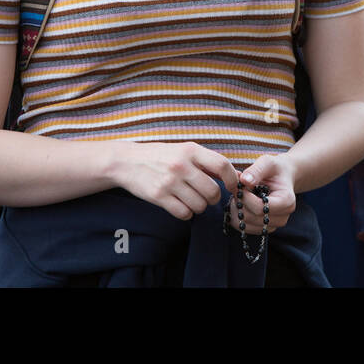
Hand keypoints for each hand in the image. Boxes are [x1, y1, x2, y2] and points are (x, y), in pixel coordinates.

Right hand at [111, 141, 239, 220]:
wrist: (126, 162)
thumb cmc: (160, 156)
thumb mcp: (184, 150)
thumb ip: (207, 161)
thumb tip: (236, 176)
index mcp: (190, 150)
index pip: (222, 165)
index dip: (232, 179)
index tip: (232, 187)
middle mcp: (181, 165)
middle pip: (213, 191)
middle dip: (214, 198)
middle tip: (207, 196)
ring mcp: (169, 182)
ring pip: (199, 205)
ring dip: (199, 206)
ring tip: (191, 199)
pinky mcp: (159, 197)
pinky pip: (184, 213)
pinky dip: (186, 213)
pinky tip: (181, 205)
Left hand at [228, 154, 296, 233]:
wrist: (282, 177)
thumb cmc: (274, 169)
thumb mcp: (268, 162)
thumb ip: (257, 170)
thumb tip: (244, 181)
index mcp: (287, 201)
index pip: (260, 208)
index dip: (245, 197)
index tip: (239, 185)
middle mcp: (283, 217)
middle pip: (251, 218)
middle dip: (240, 203)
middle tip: (236, 189)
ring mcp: (273, 225)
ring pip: (246, 225)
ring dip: (237, 210)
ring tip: (239, 195)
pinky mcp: (264, 228)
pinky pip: (244, 228)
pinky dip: (237, 217)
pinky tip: (240, 203)